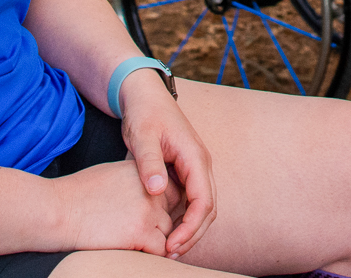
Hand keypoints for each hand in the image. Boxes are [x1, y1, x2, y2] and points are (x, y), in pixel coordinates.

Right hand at [53, 159, 182, 255]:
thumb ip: (132, 181)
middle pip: (172, 210)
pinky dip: (151, 254)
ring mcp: (147, 210)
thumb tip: (144, 192)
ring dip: (157, 241)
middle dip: (163, 224)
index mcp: (141, 172)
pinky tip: (135, 252)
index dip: (161, 206)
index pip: (169, 189)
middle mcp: (149, 189)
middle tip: (148, 236)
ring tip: (140, 246)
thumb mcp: (110, 175)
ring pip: (169, 231)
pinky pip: (160, 248)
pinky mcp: (140, 231)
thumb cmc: (75, 195)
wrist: (57, 210)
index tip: (149, 217)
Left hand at [118, 71, 215, 258]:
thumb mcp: (143, 137)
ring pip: (202, 206)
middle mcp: (201, 164)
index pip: (204, 201)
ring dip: (189, 228)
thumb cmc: (144, 114)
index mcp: (195, 157)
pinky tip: (165, 229)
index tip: (172, 244)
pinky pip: (191, 200)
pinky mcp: (185, 170)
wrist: (144, 96)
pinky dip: (183, 218)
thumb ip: (150, 163)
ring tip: (168, 247)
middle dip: (193, 234)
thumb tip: (157, 192)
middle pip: (208, 208)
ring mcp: (195, 168)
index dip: (191, 226)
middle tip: (170, 253)